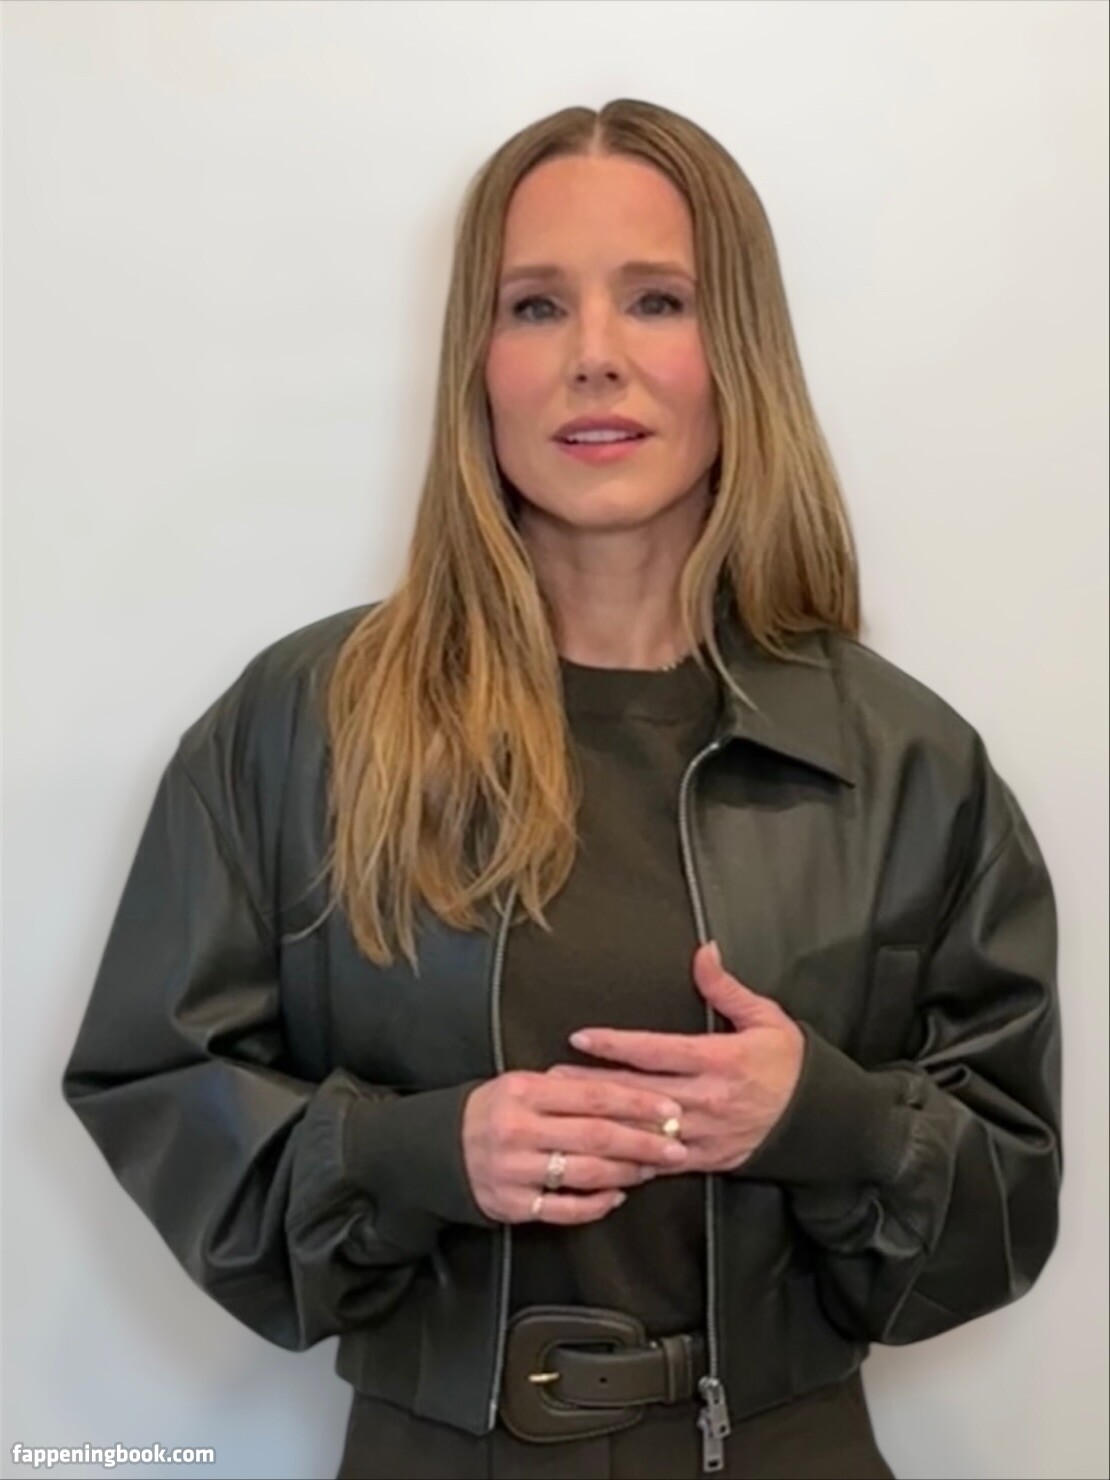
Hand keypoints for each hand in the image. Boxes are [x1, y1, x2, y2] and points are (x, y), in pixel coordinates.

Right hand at [461, 1069, 692, 1224]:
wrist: (437, 1149)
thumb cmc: (491, 1112)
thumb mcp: (521, 1084)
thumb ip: (566, 1087)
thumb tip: (627, 1091)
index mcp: (525, 1092)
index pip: (593, 1095)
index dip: (637, 1103)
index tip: (669, 1108)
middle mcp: (519, 1130)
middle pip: (596, 1136)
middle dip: (643, 1141)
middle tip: (676, 1144)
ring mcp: (515, 1170)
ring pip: (585, 1174)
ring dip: (626, 1172)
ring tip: (651, 1168)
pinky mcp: (513, 1204)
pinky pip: (564, 1209)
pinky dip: (596, 1204)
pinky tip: (616, 1196)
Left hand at [548, 941, 804, 1174]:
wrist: (821, 1119)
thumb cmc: (790, 1063)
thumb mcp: (766, 1017)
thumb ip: (726, 988)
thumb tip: (703, 950)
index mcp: (720, 1060)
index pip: (657, 1051)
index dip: (616, 1045)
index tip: (581, 1037)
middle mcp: (708, 1099)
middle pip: (639, 1091)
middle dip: (593, 1084)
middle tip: (551, 1076)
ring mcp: (705, 1133)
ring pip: (644, 1130)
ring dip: (603, 1121)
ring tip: (565, 1112)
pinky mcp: (706, 1158)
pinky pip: (661, 1161)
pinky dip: (629, 1158)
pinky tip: (600, 1154)